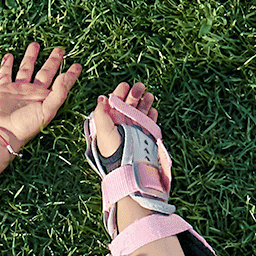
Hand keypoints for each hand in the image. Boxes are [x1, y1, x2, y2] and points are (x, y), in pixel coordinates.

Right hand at [0, 43, 81, 148]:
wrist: (3, 133)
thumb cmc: (27, 126)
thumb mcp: (47, 111)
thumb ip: (59, 93)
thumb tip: (67, 76)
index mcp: (46, 97)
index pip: (61, 82)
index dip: (70, 74)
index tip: (77, 65)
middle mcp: (34, 92)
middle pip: (45, 72)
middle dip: (53, 61)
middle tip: (59, 50)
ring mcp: (19, 89)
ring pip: (26, 68)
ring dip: (30, 57)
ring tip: (35, 44)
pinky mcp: (4, 89)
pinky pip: (5, 74)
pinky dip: (6, 65)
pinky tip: (9, 56)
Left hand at [87, 81, 170, 229]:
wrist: (129, 170)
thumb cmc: (113, 152)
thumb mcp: (104, 132)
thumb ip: (102, 114)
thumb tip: (102, 98)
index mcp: (109, 123)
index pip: (114, 104)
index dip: (118, 93)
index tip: (125, 85)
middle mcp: (121, 126)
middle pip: (128, 105)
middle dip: (134, 95)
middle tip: (140, 87)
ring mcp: (134, 131)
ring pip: (140, 112)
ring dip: (144, 102)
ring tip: (149, 95)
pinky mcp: (145, 136)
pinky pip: (149, 122)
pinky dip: (151, 115)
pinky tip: (153, 110)